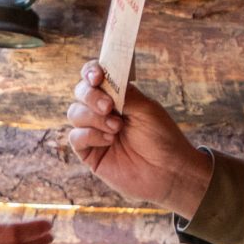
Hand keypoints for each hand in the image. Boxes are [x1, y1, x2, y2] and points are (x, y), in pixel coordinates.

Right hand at [65, 63, 213, 218]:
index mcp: (116, 97)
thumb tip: (102, 81)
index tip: (97, 76)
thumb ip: (123, 92)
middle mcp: (102, 112)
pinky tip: (110, 141)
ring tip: (117, 128)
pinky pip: (75, 137)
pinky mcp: (89, 153)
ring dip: (94, 117)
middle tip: (108, 106)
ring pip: (74, 113)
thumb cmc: (161, 138)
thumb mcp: (145, 108)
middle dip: (91, 96)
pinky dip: (91, 135)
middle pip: (80, 92)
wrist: (168, 170)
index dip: (90, 72)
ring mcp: (94, 131)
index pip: (94, 77)